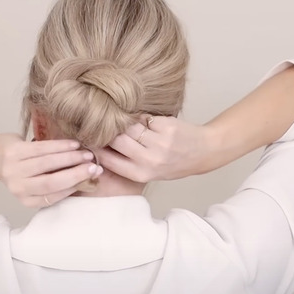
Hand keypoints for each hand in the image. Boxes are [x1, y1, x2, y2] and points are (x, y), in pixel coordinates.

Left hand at [0, 134, 103, 207]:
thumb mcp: (37, 181)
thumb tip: (88, 178)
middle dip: (76, 174)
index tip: (93, 176)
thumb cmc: (22, 169)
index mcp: (26, 199)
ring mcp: (14, 169)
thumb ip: (57, 182)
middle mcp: (18, 187)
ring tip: (86, 153)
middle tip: (94, 166)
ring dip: (71, 158)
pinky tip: (73, 144)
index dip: (75, 185)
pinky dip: (60, 146)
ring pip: (48, 164)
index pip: (55, 195)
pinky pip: (41, 148)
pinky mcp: (14, 152)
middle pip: (52, 182)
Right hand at [97, 115, 213, 181]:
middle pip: (115, 139)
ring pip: (128, 126)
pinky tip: (148, 123)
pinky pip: (143, 118)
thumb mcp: (148, 171)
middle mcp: (149, 161)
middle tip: (106, 124)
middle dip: (109, 130)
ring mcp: (159, 143)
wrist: (202, 152)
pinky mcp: (167, 128)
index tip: (91, 138)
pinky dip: (142, 118)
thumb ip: (126, 161)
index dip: (96, 146)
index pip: (107, 159)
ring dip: (126, 122)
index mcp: (140, 174)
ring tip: (129, 123)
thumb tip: (96, 144)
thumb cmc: (172, 163)